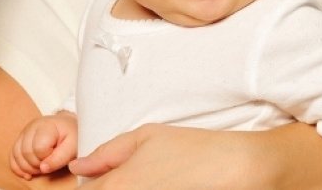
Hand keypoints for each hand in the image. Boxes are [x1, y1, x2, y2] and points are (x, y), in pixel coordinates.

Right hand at [9, 111, 77, 179]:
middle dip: (37, 165)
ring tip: (40, 169)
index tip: (56, 158)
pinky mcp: (20, 139)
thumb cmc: (72, 136)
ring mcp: (24, 132)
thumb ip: (60, 158)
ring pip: (16, 155)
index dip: (47, 159)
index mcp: (46, 126)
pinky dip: (18, 167)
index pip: (38, 148)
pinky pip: (12, 156)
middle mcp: (32, 127)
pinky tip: (27, 174)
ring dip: (27, 168)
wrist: (68, 127)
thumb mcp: (73, 146)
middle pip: (25, 153)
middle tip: (49, 166)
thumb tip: (43, 168)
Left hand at [70, 122, 321, 188]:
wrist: (243, 170)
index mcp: (118, 186)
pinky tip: (166, 188)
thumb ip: (106, 152)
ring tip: (158, 182)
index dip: (89, 188)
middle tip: (138, 180)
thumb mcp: (148, 137)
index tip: (102, 182)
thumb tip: (78, 166)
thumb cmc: (196, 150)